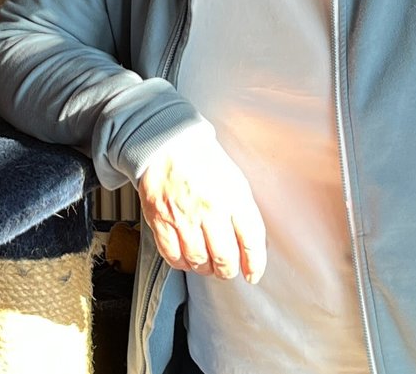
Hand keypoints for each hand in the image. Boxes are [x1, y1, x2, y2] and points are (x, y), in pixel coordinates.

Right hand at [135, 130, 266, 282]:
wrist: (168, 143)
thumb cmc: (203, 161)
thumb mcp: (236, 181)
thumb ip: (245, 214)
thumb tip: (254, 246)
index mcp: (234, 197)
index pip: (251, 242)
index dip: (254, 264)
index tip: (253, 273)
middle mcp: (210, 209)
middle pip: (225, 259)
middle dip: (228, 270)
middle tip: (227, 268)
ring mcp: (183, 217)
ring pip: (199, 261)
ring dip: (206, 268)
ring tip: (207, 263)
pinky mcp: (160, 220)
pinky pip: (173, 256)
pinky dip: (182, 262)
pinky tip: (187, 256)